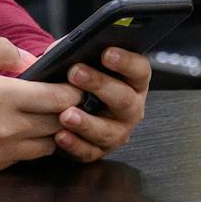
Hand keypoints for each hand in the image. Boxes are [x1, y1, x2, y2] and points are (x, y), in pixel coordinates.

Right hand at [0, 35, 82, 176]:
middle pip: (59, 124)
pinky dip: (30, 144)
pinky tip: (21, 126)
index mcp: (1, 99)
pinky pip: (21, 158)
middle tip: (69, 92)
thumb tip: (30, 60)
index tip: (76, 77)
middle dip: (69, 108)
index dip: (74, 88)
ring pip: (45, 146)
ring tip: (47, 109)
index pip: (60, 98)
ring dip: (52, 129)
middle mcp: (4, 132)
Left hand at [50, 48, 151, 164]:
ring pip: (106, 130)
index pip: (139, 70)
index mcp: (134, 82)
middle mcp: (131, 108)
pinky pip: (88, 151)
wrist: (76, 107)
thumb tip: (62, 49)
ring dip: (86, 122)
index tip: (106, 53)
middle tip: (76, 73)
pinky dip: (74, 144)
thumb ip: (77, 52)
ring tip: (66, 114)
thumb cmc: (83, 81)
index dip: (126, 61)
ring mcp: (118, 132)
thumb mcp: (83, 61)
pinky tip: (61, 135)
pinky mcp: (99, 151)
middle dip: (99, 85)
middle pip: (123, 99)